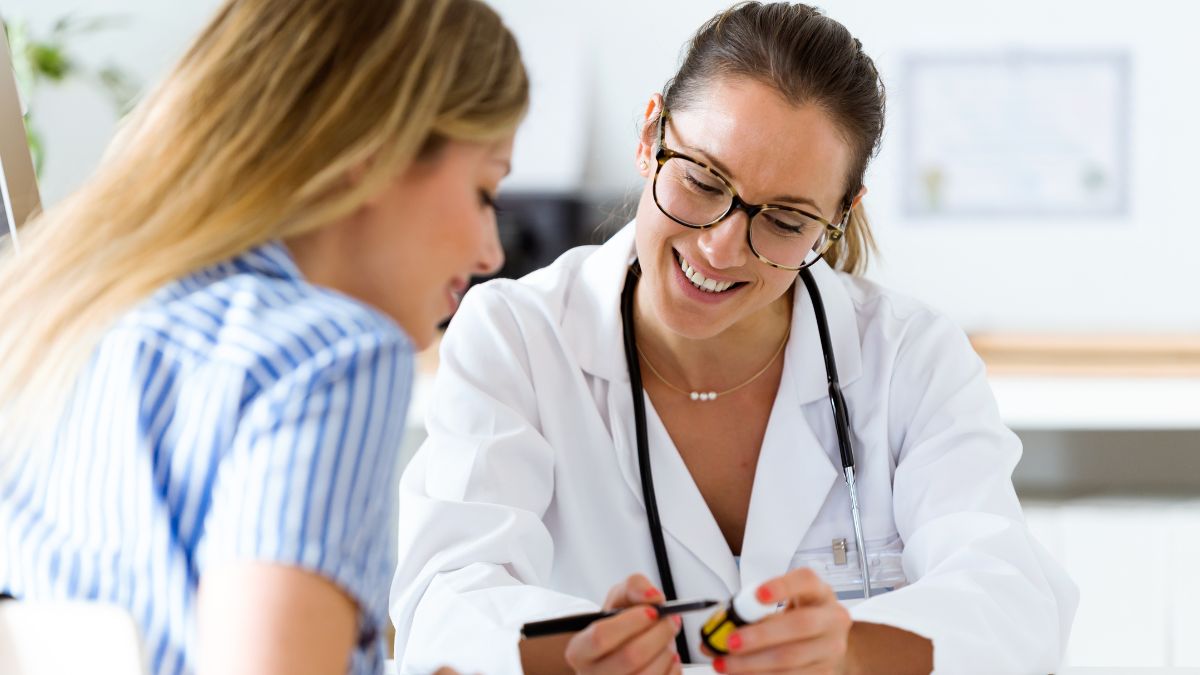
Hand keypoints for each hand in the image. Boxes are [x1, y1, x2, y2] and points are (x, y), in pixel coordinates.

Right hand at [563, 573, 683, 674]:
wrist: (622, 649)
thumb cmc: (618, 625)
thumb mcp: (620, 598)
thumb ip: (634, 587)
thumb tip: (652, 596)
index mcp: (580, 650)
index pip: (600, 637)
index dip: (630, 622)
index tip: (652, 611)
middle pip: (630, 657)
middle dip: (658, 634)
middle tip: (670, 620)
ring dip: (667, 651)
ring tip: (667, 638)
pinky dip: (673, 668)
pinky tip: (668, 656)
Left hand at [706, 569, 850, 674]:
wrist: (823, 639)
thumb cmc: (796, 615)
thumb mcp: (779, 603)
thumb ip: (750, 611)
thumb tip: (714, 633)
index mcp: (819, 592)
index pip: (806, 581)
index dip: (782, 586)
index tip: (758, 594)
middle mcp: (831, 619)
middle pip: (801, 625)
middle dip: (761, 635)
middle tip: (731, 642)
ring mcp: (831, 649)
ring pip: (792, 658)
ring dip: (753, 664)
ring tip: (726, 664)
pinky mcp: (825, 672)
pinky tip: (743, 673)